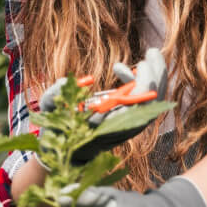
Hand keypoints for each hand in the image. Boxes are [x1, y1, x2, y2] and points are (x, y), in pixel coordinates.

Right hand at [41, 47, 167, 164]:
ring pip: (152, 105)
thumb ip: (55, 95)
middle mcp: (121, 130)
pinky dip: (144, 84)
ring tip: (149, 55)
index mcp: (106, 129)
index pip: (137, 110)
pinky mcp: (127, 122)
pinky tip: (129, 70)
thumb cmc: (55, 129)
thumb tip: (85, 80)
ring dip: (155, 78)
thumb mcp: (50, 111)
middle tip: (151, 53)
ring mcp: (126, 127)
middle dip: (157, 77)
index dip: (146, 87)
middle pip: (152, 106)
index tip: (141, 65)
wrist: (61, 153)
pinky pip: (144, 104)